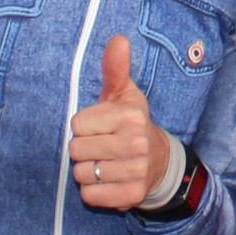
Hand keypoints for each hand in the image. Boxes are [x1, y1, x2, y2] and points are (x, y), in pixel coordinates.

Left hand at [69, 37, 173, 211]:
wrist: (158, 162)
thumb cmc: (131, 124)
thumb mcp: (124, 94)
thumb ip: (115, 68)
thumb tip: (118, 39)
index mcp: (130, 117)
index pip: (77, 125)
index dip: (83, 127)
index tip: (100, 128)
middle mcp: (136, 144)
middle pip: (76, 150)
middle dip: (83, 149)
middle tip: (101, 147)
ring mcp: (135, 171)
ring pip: (81, 173)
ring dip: (87, 171)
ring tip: (105, 163)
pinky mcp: (131, 195)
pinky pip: (89, 195)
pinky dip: (93, 191)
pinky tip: (108, 181)